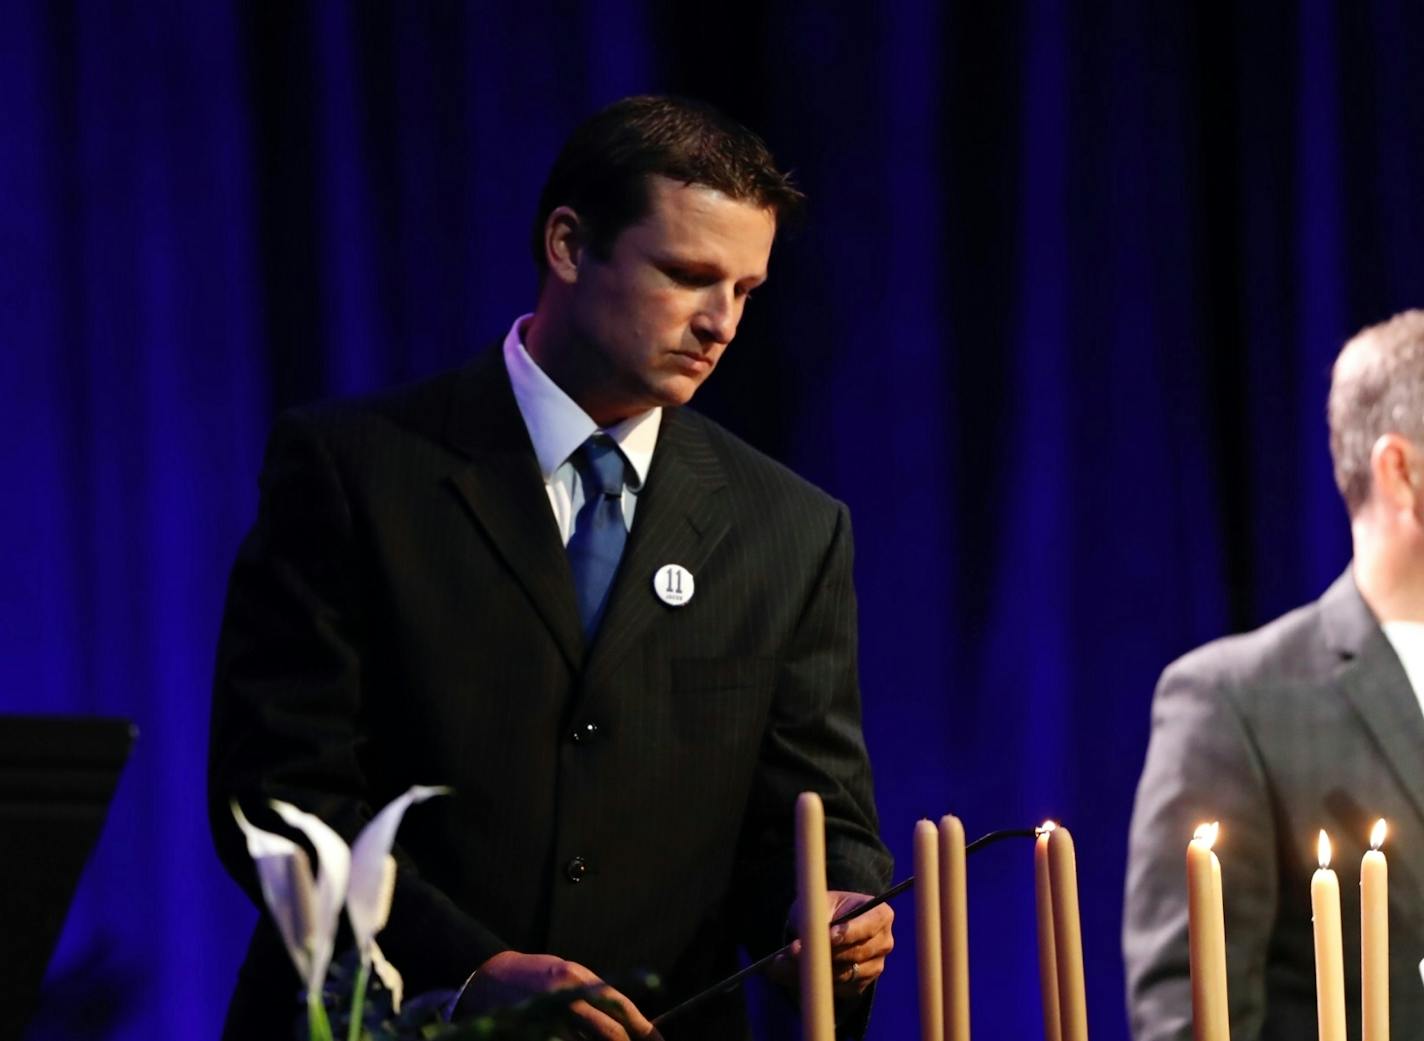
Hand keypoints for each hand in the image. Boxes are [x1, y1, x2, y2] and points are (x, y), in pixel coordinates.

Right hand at [457, 950, 662, 1039]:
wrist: (488, 978)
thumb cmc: (536, 975)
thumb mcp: (571, 973)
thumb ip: (598, 995)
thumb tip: (632, 1022)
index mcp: (578, 980)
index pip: (621, 1008)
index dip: (645, 1029)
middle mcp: (565, 1001)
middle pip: (610, 1034)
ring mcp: (548, 1023)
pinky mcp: (534, 1038)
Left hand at [776, 890, 894, 996]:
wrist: (826, 926)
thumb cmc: (825, 909)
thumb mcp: (818, 905)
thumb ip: (813, 921)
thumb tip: (800, 947)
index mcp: (880, 914)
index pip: (869, 925)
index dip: (849, 931)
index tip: (829, 936)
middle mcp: (883, 942)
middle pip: (857, 953)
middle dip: (824, 953)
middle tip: (793, 951)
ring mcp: (875, 966)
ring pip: (845, 974)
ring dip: (814, 970)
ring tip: (782, 964)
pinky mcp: (861, 984)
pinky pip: (839, 989)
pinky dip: (816, 982)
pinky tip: (794, 973)